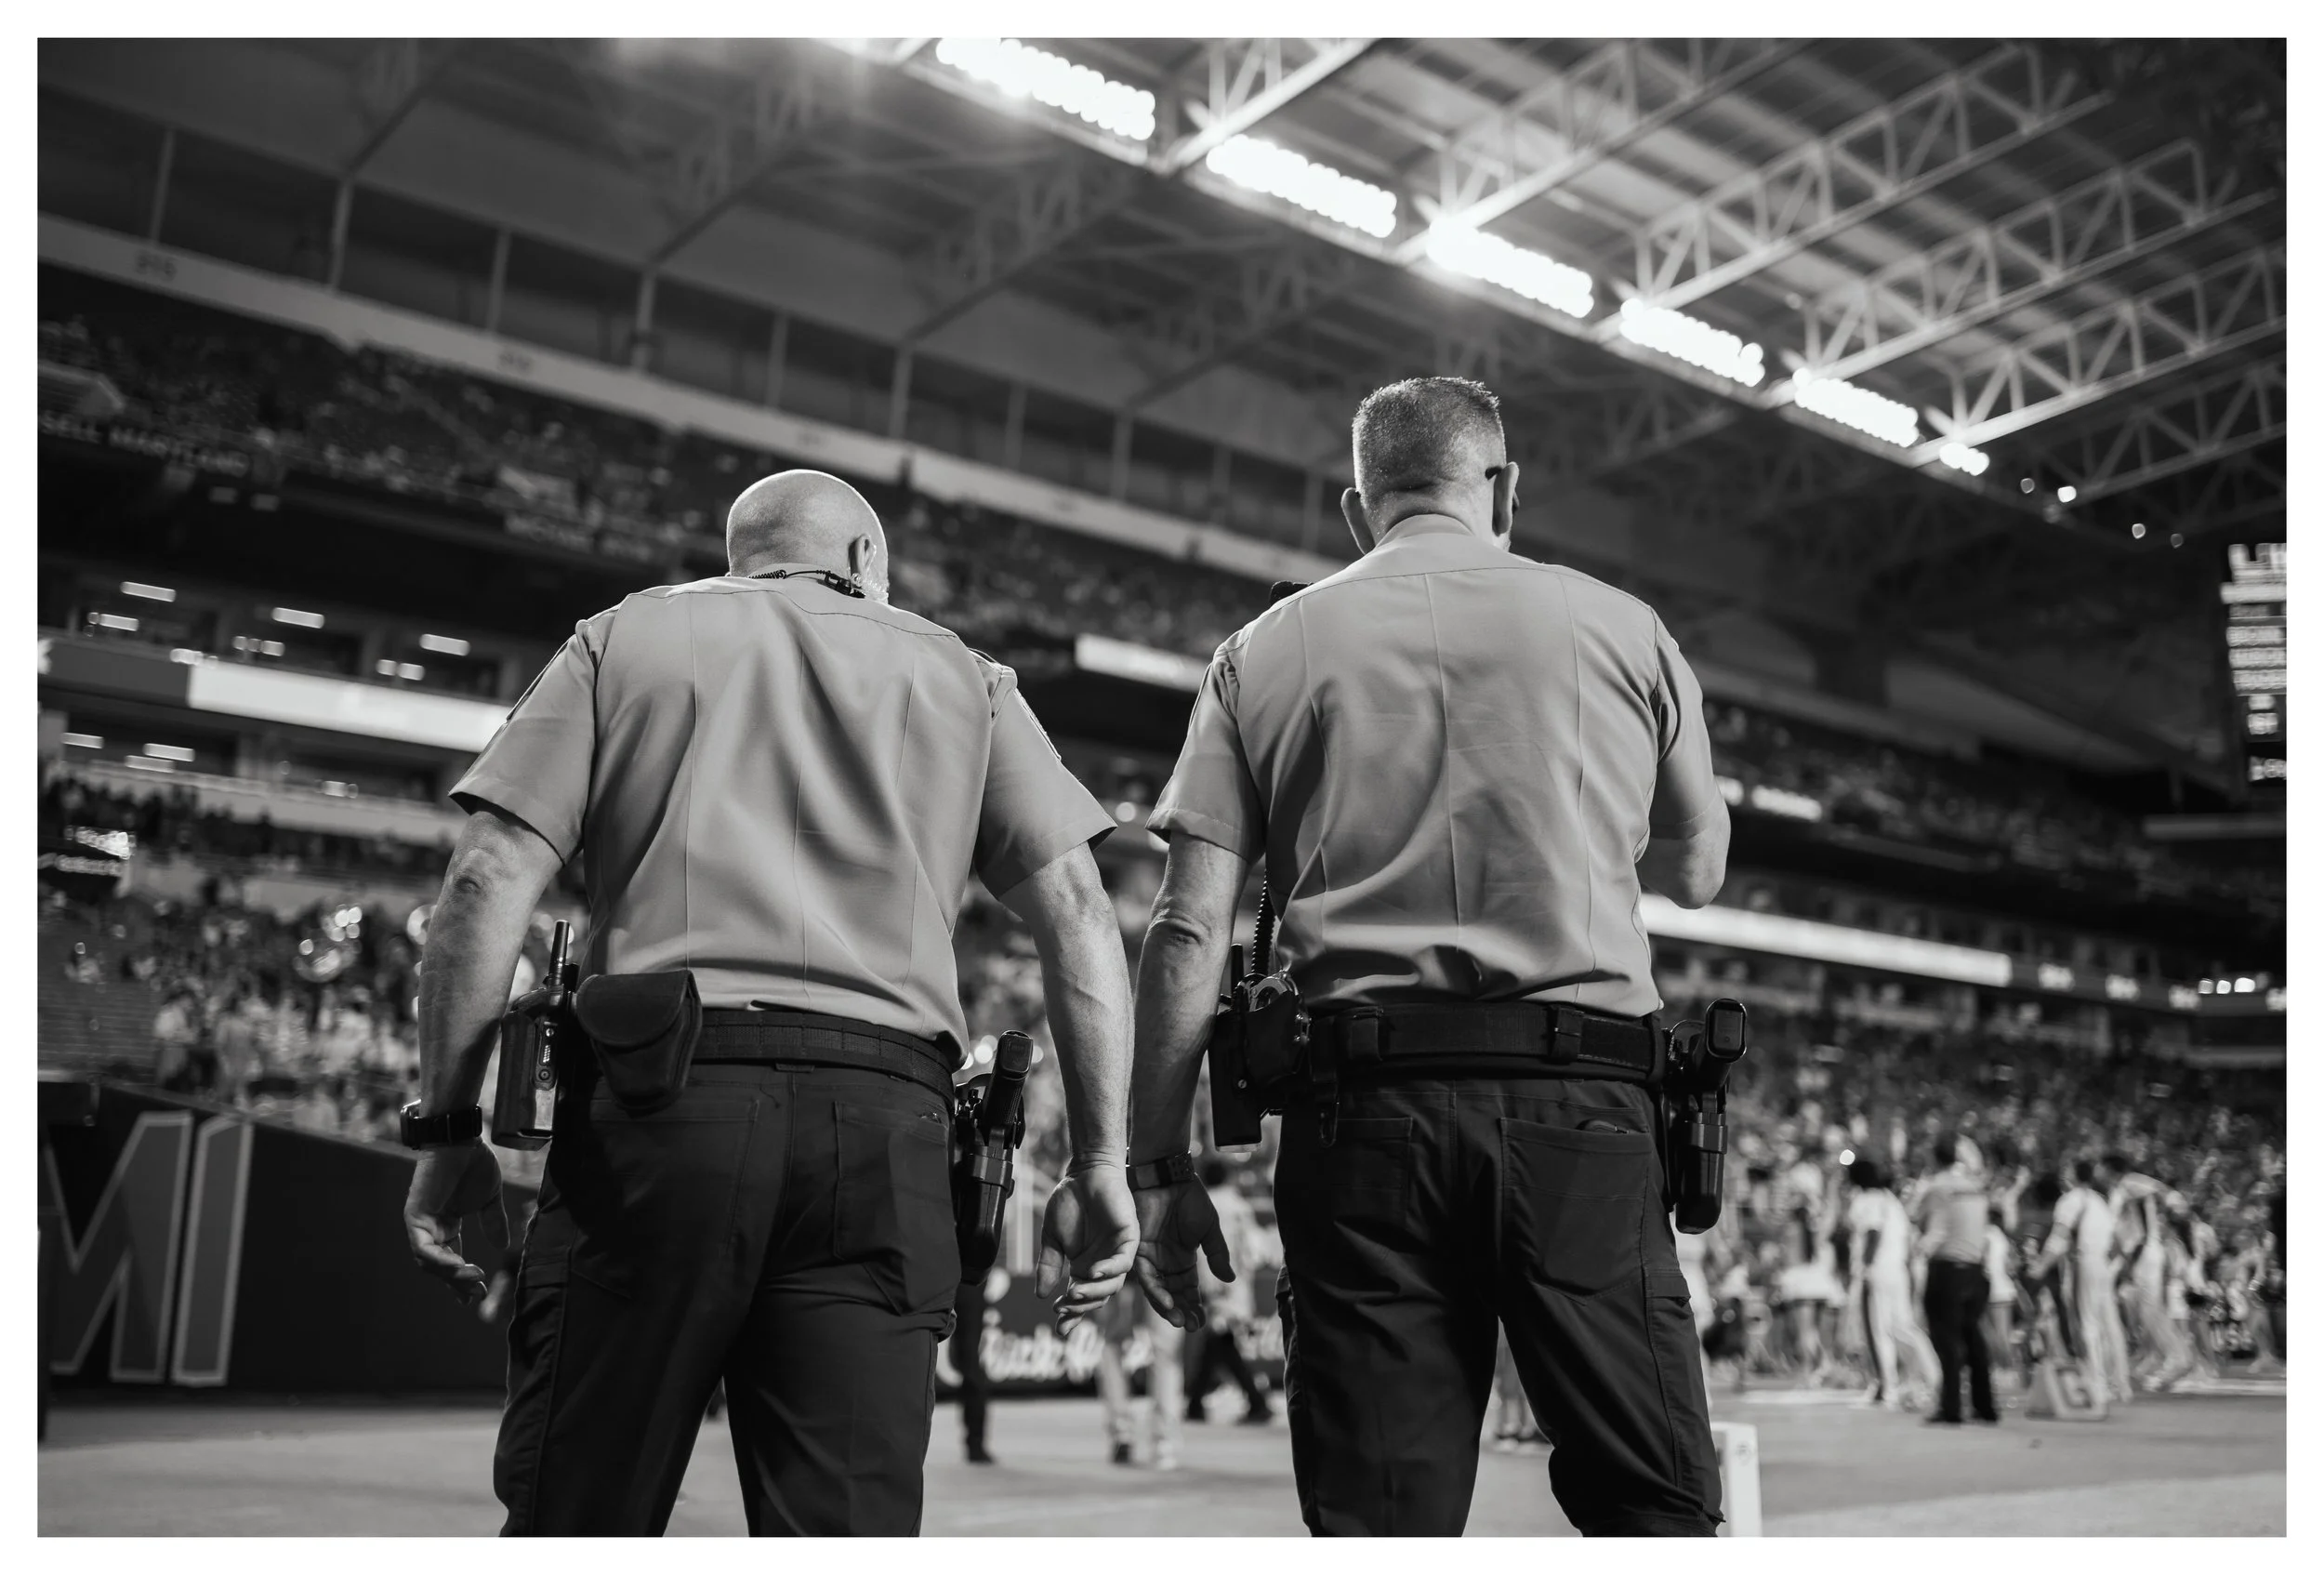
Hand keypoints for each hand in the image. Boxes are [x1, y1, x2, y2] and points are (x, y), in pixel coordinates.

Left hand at [402, 1139, 508, 1306]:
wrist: (461, 1141)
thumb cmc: (473, 1163)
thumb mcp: (489, 1198)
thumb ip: (492, 1222)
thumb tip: (503, 1247)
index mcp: (445, 1225)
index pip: (450, 1259)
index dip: (462, 1278)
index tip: (477, 1295)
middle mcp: (429, 1228)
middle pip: (440, 1265)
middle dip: (458, 1282)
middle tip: (476, 1294)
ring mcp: (419, 1224)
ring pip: (430, 1262)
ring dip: (452, 1275)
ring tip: (474, 1280)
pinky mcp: (415, 1218)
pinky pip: (424, 1249)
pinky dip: (441, 1261)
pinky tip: (461, 1267)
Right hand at [1037, 1162, 1138, 1333]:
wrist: (1083, 1173)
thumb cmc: (1069, 1201)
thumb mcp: (1052, 1238)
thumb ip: (1049, 1265)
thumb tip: (1041, 1295)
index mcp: (1084, 1267)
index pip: (1081, 1298)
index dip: (1072, 1315)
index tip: (1059, 1329)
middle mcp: (1103, 1265)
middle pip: (1098, 1297)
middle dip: (1082, 1308)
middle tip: (1064, 1312)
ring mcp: (1118, 1253)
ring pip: (1113, 1285)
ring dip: (1094, 1292)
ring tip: (1075, 1294)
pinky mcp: (1129, 1238)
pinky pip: (1123, 1262)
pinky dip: (1109, 1270)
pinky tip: (1092, 1272)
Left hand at [1132, 1179, 1233, 1329]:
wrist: (1170, 1177)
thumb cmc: (1190, 1199)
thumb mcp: (1209, 1229)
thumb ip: (1217, 1254)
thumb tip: (1230, 1280)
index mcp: (1183, 1261)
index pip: (1189, 1292)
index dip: (1195, 1307)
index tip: (1202, 1322)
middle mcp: (1166, 1264)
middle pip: (1172, 1296)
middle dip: (1181, 1313)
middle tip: (1189, 1327)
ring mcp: (1151, 1259)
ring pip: (1157, 1291)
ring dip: (1167, 1307)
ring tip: (1178, 1320)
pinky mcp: (1138, 1250)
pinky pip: (1145, 1275)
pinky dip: (1155, 1290)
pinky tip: (1166, 1302)